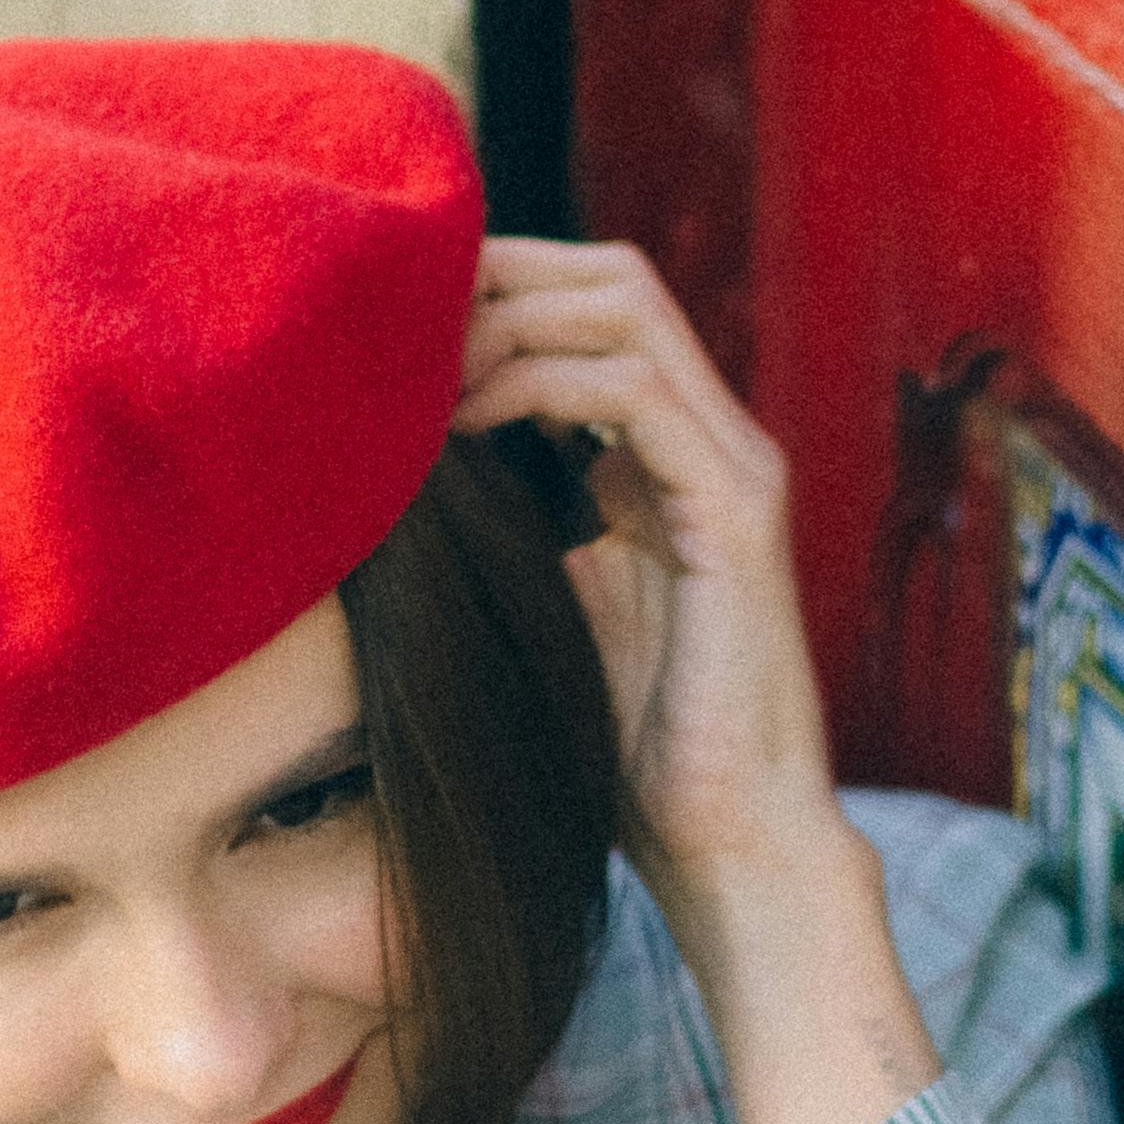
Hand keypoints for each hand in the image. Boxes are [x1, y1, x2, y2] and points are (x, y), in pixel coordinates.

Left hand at [455, 236, 938, 1123]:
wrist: (726, 848)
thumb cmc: (629, 758)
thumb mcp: (542, 615)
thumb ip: (507, 535)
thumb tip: (399, 487)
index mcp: (667, 458)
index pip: (588, 310)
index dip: (491, 293)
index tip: (384, 330)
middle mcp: (710, 441)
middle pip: (610, 275)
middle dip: (496, 276)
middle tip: (391, 324)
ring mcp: (734, 467)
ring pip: (627, 304)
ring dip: (507, 318)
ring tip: (416, 373)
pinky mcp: (738, 510)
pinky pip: (635, 391)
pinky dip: (538, 382)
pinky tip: (460, 425)